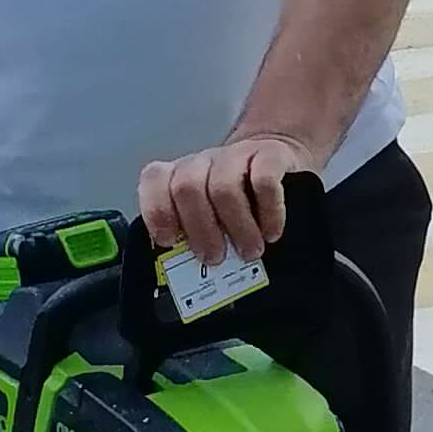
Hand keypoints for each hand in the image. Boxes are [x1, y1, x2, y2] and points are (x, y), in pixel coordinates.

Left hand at [140, 129, 317, 270]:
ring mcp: (236, 156)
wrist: (278, 163)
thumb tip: (188, 276)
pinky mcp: (270, 155)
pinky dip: (268, 213)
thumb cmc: (239, 203)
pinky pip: (264, 181)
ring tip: (249, 252)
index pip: (155, 180)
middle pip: (187, 188)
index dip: (158, 211)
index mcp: (180, 176)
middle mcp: (203, 163)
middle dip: (200, 230)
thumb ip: (194, 238)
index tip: (169, 241)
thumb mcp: (211, 220)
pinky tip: (271, 233)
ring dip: (237, 227)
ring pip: (224, 187)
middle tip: (215, 258)